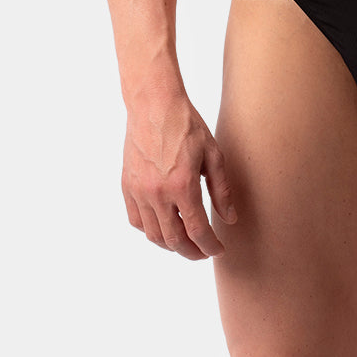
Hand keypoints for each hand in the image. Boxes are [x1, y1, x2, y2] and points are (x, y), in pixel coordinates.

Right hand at [122, 96, 236, 259]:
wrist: (154, 105)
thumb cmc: (187, 125)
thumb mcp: (213, 153)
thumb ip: (221, 190)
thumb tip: (230, 219)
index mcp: (182, 185)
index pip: (197, 230)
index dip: (210, 246)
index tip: (218, 249)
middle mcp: (158, 194)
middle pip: (174, 240)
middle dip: (192, 252)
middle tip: (204, 252)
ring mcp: (139, 192)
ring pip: (153, 235)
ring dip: (171, 245)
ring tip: (185, 242)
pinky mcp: (127, 187)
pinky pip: (136, 221)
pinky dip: (150, 230)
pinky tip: (163, 225)